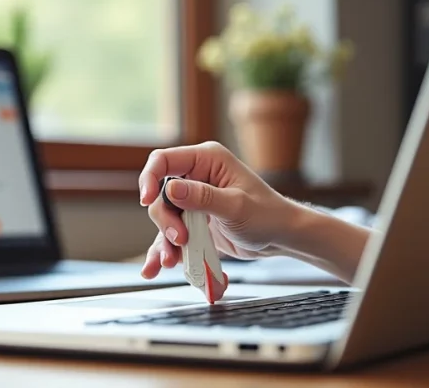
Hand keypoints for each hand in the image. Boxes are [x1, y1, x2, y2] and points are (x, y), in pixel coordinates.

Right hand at [138, 141, 299, 280]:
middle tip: (180, 239)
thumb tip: (170, 189)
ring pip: (163, 218)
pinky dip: (164, 251)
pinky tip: (155, 267)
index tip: (147, 200)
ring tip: (172, 261)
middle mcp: (196, 177)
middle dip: (165, 220)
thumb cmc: (268, 215)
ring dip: (164, 240)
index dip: (149, 178)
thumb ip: (202, 197)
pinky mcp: (192, 221)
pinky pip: (170, 234)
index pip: (163, 161)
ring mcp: (193, 200)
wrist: (281, 238)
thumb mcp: (236, 206)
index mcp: (206, 160)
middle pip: (161, 195)